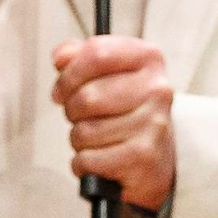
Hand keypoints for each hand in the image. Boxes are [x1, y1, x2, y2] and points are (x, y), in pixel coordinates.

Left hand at [51, 34, 175, 209]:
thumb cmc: (125, 112)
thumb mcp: (108, 75)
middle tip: (82, 118)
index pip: (97, 53)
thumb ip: (80, 57)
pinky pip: (88, 158)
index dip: (69, 74)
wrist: (156, 158)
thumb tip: (61, 57)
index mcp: (149, 59)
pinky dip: (83, 164)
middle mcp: (157, 89)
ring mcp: (153, 124)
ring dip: (79, 140)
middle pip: (86, 96)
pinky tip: (100, 160)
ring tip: (97, 140)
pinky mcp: (143, 157)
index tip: (62, 90)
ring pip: (84, 131)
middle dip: (72, 111)